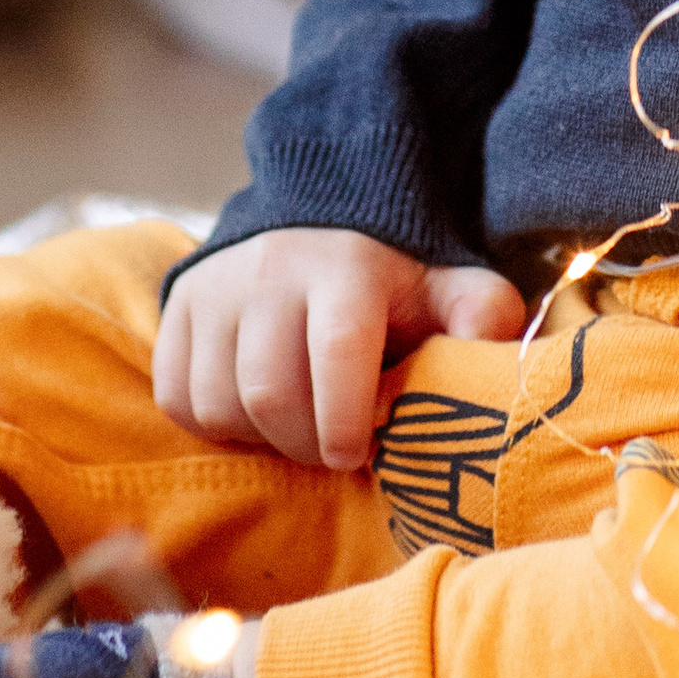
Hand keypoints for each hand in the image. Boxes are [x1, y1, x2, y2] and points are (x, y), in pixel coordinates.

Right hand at [152, 228, 526, 472]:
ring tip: (297, 426)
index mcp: (344, 268)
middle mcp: (269, 270)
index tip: (360, 454)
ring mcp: (214, 288)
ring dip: (260, 437)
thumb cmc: (388, 280)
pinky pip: (177, 396)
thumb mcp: (444, 287)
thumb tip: (503, 358)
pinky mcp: (175, 307)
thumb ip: (480, 316)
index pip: (337, 351)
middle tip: (333, 451)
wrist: (314, 224)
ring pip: (219, 401)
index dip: (346, 420)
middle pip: (269, 392)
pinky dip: (215, 422)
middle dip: (305, 443)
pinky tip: (254, 411)